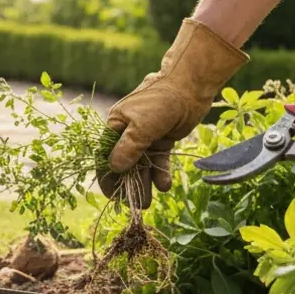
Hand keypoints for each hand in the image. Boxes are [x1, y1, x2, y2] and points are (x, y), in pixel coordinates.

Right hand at [95, 19, 248, 206]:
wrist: (189, 87)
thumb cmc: (160, 102)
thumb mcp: (141, 126)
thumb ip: (128, 148)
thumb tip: (114, 168)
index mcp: (115, 126)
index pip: (105, 156)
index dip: (107, 177)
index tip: (111, 196)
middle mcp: (128, 133)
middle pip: (124, 165)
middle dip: (129, 186)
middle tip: (135, 206)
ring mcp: (146, 138)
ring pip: (142, 166)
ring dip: (145, 184)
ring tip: (148, 203)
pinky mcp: (162, 141)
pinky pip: (158, 162)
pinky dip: (160, 173)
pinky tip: (164, 186)